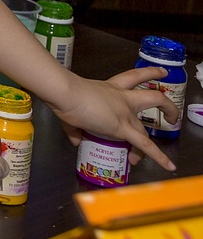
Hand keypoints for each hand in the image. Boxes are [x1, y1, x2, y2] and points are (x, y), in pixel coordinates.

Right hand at [50, 67, 177, 169]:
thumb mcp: (71, 111)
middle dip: (167, 106)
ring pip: (147, 128)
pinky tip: (168, 165)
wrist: (67, 94)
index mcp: (110, 88)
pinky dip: (158, 157)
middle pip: (152, 98)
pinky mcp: (123, 128)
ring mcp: (125, 114)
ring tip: (165, 159)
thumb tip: (76, 140)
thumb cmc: (66, 94)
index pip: (133, 77)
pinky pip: (144, 145)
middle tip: (172, 116)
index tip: (162, 73)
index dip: (149, 73)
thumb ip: (75, 128)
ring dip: (156, 142)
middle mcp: (123, 99)